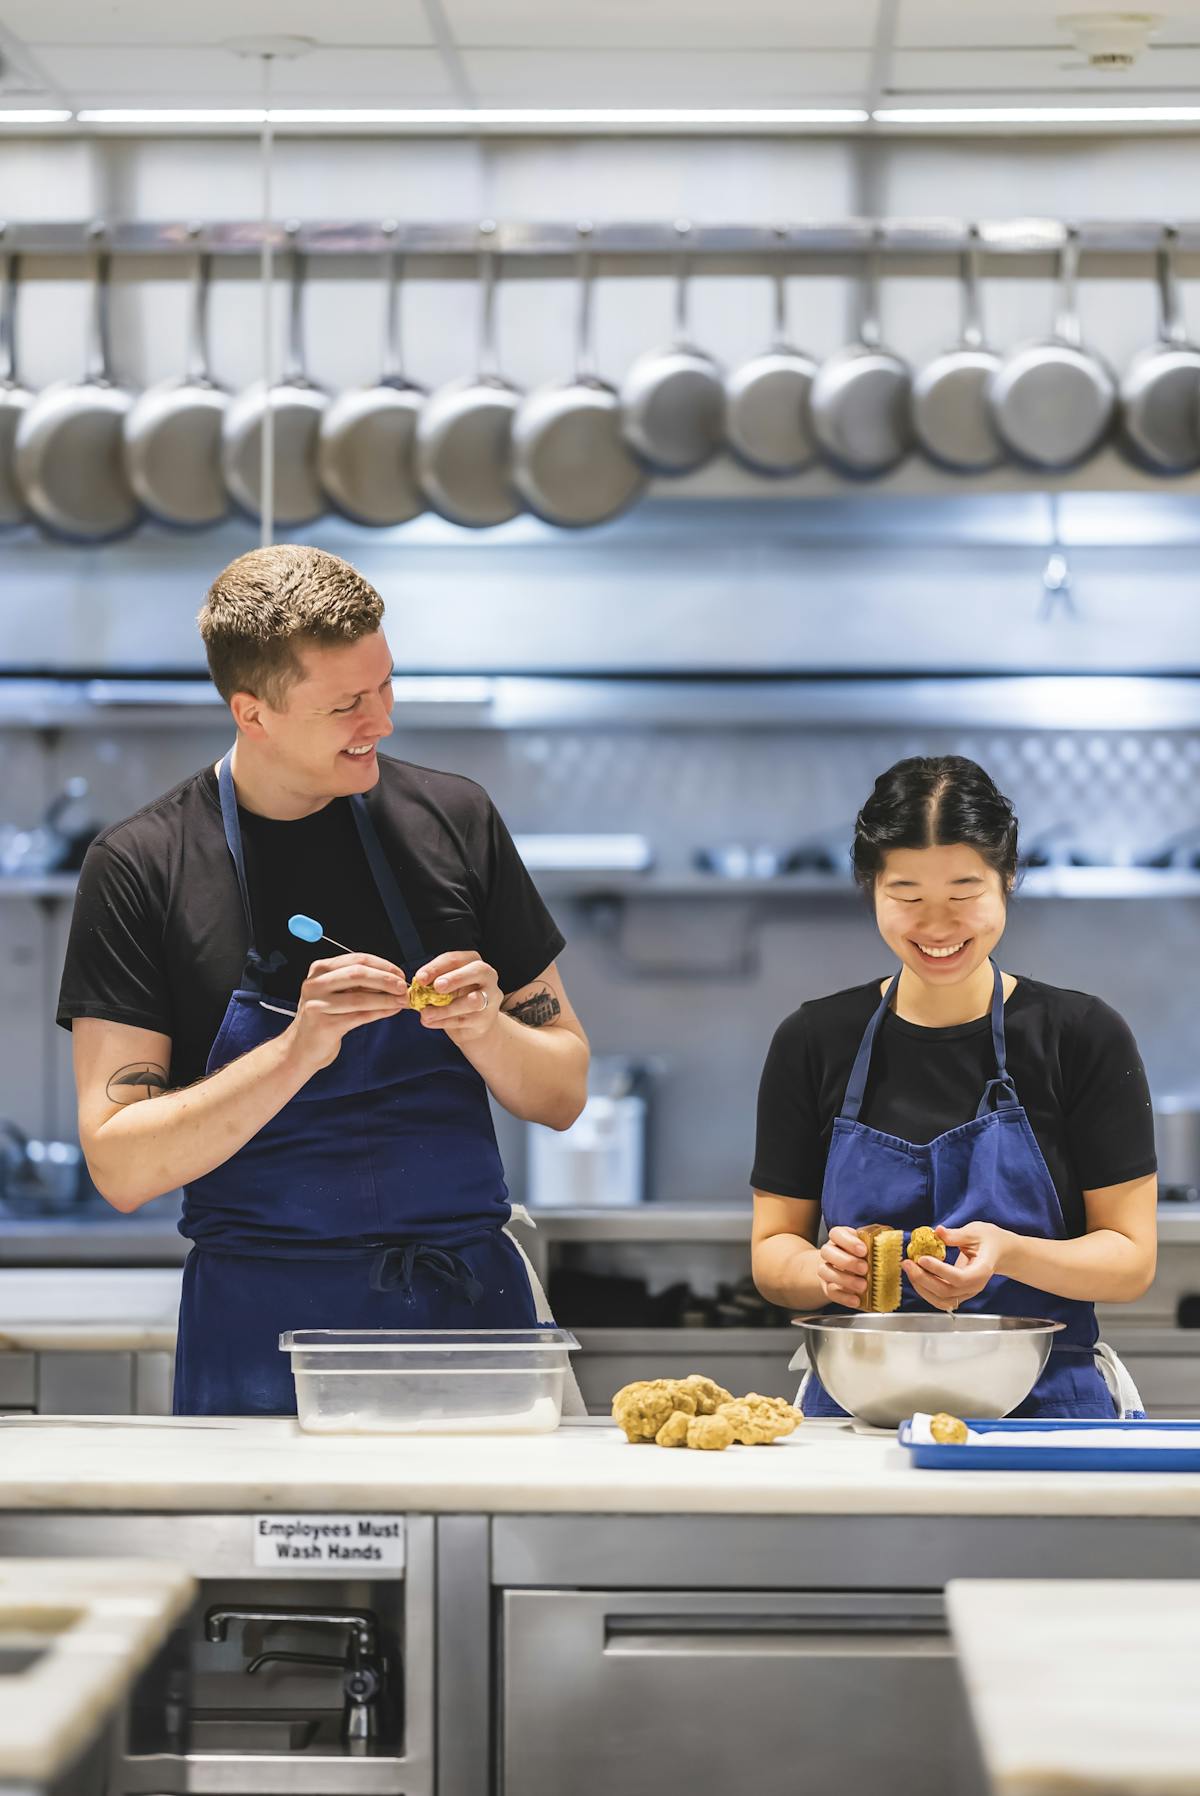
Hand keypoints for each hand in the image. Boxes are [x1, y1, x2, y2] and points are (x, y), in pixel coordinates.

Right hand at [286, 953, 408, 1070]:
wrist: (302, 1047)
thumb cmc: (324, 1016)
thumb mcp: (337, 992)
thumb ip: (359, 984)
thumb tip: (394, 979)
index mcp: (320, 969)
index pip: (357, 959)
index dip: (382, 965)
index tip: (399, 973)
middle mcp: (315, 984)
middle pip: (358, 974)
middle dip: (386, 979)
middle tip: (404, 987)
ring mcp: (318, 1005)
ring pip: (360, 998)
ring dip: (386, 999)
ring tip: (402, 1001)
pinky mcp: (325, 1025)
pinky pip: (359, 1016)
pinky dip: (380, 1012)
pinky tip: (392, 1010)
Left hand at [412, 950, 501, 1042]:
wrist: (472, 1024)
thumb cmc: (455, 997)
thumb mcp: (444, 987)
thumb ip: (430, 985)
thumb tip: (412, 990)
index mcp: (473, 962)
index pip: (456, 959)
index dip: (437, 967)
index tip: (420, 978)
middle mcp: (487, 976)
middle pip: (477, 971)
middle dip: (456, 978)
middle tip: (436, 986)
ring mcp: (490, 998)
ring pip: (474, 1000)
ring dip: (447, 1008)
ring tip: (426, 1013)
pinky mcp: (486, 1018)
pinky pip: (464, 1019)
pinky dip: (444, 1022)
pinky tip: (429, 1022)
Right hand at [816, 1226, 868, 1308]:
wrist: (844, 1270)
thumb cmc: (859, 1256)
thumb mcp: (867, 1245)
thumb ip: (876, 1242)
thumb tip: (892, 1240)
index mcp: (839, 1238)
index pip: (836, 1234)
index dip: (848, 1241)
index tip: (863, 1250)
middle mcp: (829, 1252)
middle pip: (828, 1252)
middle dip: (847, 1261)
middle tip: (865, 1269)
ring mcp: (825, 1269)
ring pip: (826, 1271)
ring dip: (846, 1280)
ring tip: (863, 1286)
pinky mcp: (827, 1287)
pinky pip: (831, 1292)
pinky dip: (844, 1297)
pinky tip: (856, 1299)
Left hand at [902, 1221, 1009, 1310]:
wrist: (1001, 1253)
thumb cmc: (990, 1240)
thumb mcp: (975, 1231)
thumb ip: (956, 1235)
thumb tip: (937, 1232)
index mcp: (982, 1271)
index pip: (959, 1278)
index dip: (939, 1271)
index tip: (922, 1258)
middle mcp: (975, 1286)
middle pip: (946, 1291)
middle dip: (923, 1279)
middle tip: (907, 1263)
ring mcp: (967, 1293)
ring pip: (941, 1300)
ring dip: (921, 1287)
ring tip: (909, 1268)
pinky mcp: (959, 1294)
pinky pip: (940, 1299)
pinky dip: (925, 1290)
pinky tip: (916, 1275)